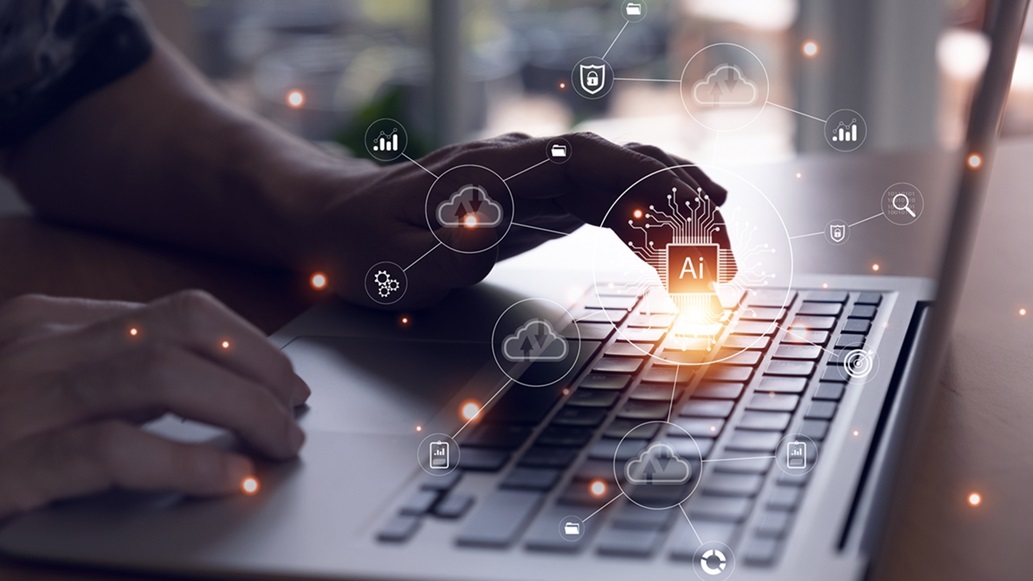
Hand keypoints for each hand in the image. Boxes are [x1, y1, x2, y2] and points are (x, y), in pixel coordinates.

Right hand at [0, 291, 308, 518]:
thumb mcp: (45, 390)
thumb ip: (115, 379)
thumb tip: (221, 385)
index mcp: (48, 323)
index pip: (181, 313)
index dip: (251, 344)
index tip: (288, 380)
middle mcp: (35, 347)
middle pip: (185, 333)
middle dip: (261, 372)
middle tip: (295, 416)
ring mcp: (16, 402)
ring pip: (161, 375)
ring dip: (242, 409)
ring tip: (281, 445)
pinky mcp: (3, 465)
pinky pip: (114, 450)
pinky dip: (187, 463)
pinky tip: (231, 479)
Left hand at [304, 132, 729, 308]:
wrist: (340, 223)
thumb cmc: (364, 246)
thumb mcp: (393, 259)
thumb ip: (450, 243)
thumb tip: (503, 225)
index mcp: (494, 172)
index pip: (587, 162)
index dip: (643, 188)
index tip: (686, 226)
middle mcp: (525, 164)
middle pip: (622, 165)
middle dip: (682, 207)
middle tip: (723, 267)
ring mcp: (537, 179)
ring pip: (625, 179)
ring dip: (677, 213)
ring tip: (718, 262)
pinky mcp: (541, 201)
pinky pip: (608, 203)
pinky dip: (648, 224)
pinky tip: (675, 248)